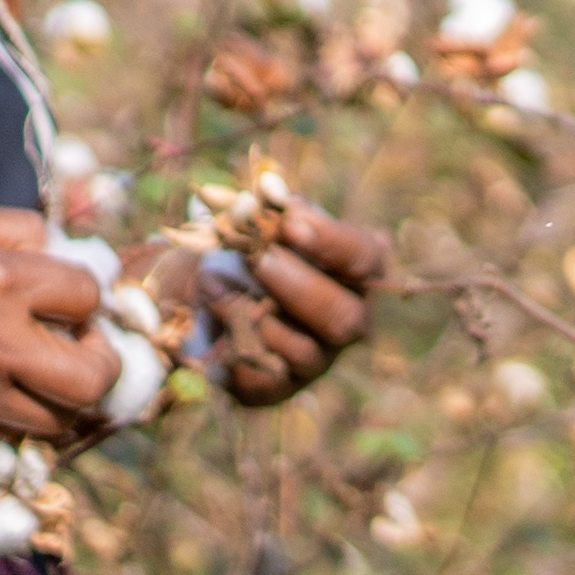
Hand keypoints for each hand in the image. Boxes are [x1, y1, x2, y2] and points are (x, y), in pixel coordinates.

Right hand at [0, 206, 111, 454]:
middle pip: (96, 378)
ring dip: (66, 398)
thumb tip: (70, 251)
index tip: (68, 299)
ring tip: (46, 376)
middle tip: (84, 350)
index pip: (89, 296)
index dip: (86, 296)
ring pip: (63, 420)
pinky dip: (22, 420)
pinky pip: (15, 439)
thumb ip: (21, 230)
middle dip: (104, 362)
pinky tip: (5, 394)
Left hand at [201, 202, 391, 407]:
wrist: (218, 293)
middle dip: (295, 286)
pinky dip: (233, 347)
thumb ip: (271, 206)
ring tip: (212, 282)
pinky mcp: (279, 387)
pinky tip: (211, 317)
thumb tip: (268, 187)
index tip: (288, 222)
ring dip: (253, 314)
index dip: (329, 241)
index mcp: (359, 273)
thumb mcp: (267, 221)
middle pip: (342, 317)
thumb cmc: (258, 248)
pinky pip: (263, 380)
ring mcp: (319, 360)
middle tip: (255, 258)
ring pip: (303, 352)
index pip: (363, 259)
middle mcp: (350, 321)